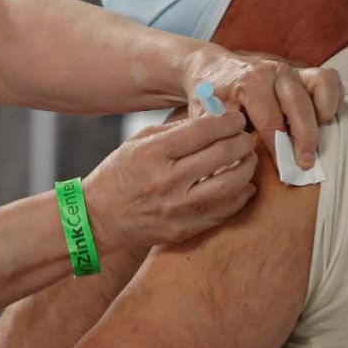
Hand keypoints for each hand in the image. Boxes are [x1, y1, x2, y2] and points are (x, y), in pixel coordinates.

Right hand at [83, 111, 257, 253]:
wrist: (98, 218)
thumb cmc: (118, 174)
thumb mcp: (138, 142)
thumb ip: (175, 130)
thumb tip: (212, 118)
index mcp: (154, 153)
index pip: (203, 130)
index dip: (228, 121)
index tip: (237, 118)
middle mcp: (168, 181)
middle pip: (223, 154)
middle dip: (243, 141)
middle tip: (247, 137)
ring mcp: (178, 208)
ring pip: (232, 185)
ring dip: (247, 168)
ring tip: (248, 159)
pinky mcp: (186, 229)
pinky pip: (225, 210)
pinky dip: (241, 195)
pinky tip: (244, 185)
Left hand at [182, 49, 341, 169]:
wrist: (211, 67)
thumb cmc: (209, 96)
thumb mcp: (204, 115)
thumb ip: (215, 136)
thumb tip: (226, 165)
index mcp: (249, 83)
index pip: (271, 122)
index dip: (280, 151)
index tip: (285, 173)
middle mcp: (273, 72)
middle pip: (299, 107)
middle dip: (305, 140)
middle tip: (305, 165)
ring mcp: (291, 70)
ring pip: (320, 87)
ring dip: (322, 115)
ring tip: (314, 138)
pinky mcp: (303, 71)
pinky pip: (329, 80)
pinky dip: (332, 100)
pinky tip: (322, 120)